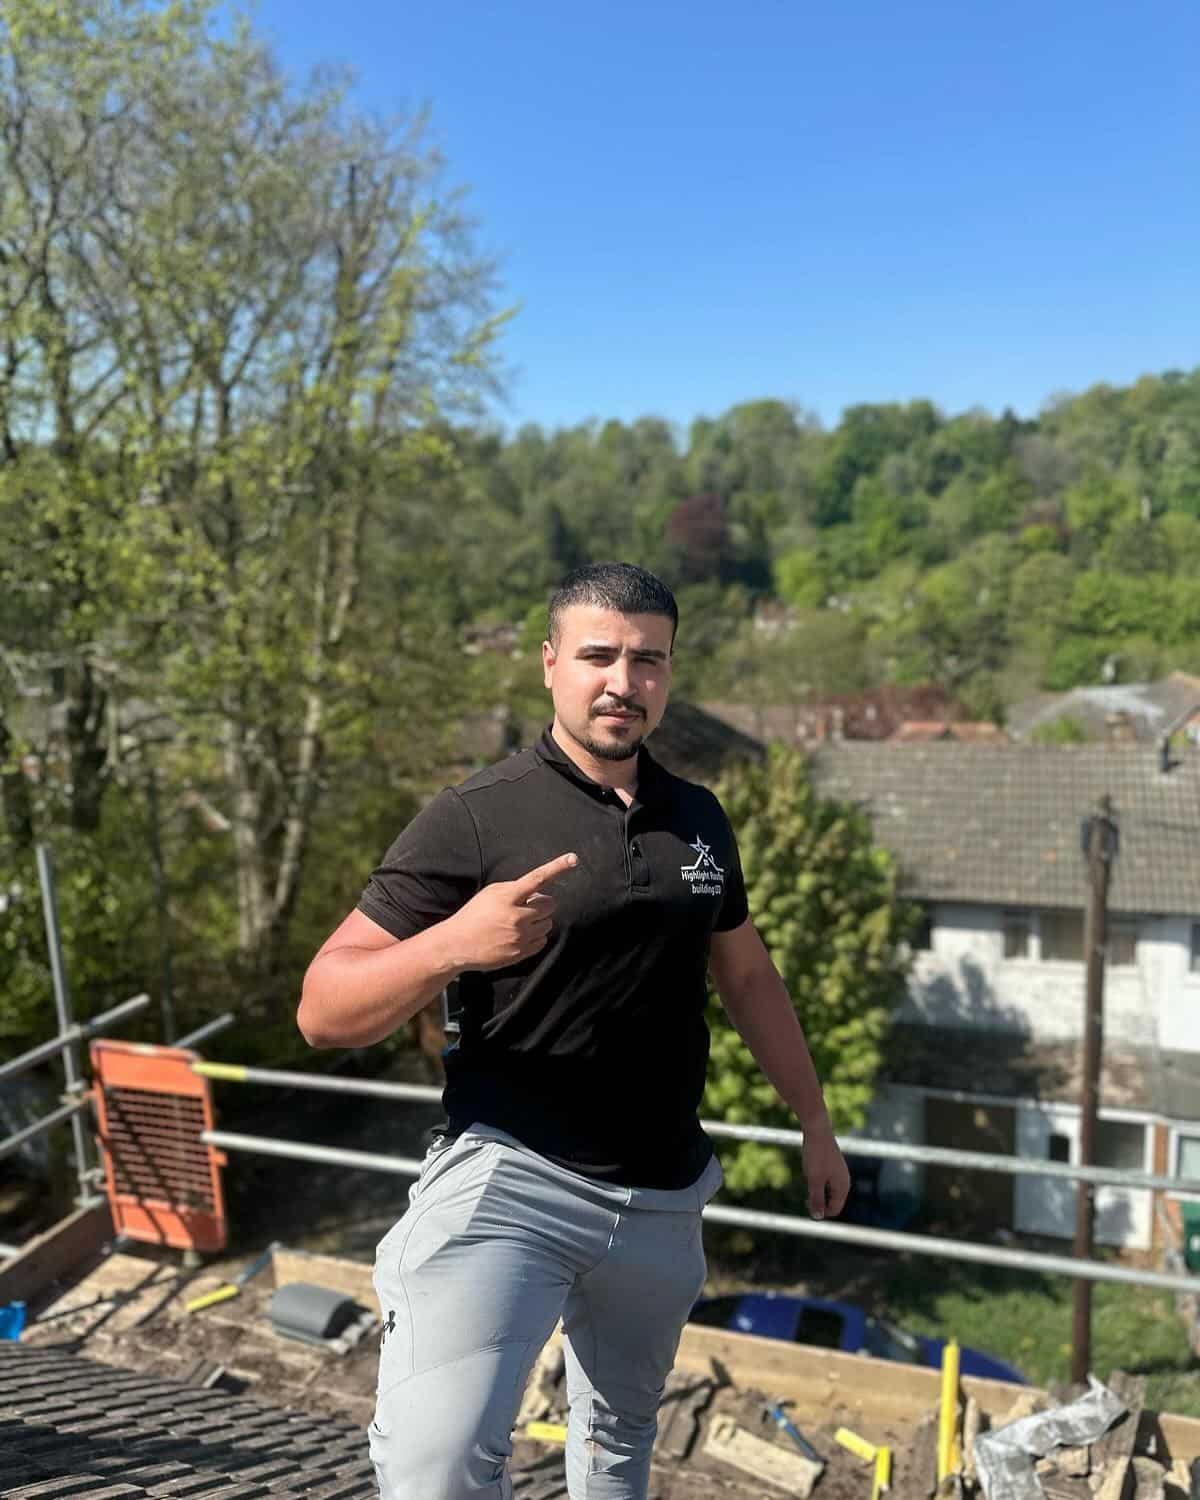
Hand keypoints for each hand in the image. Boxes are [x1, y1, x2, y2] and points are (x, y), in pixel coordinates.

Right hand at [446, 853, 577, 971]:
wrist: (458, 943)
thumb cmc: (475, 914)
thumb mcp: (491, 893)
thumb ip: (515, 890)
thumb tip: (539, 893)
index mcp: (507, 897)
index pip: (537, 878)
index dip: (557, 867)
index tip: (573, 858)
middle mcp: (516, 916)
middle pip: (549, 906)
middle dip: (543, 904)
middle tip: (528, 906)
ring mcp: (519, 936)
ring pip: (547, 924)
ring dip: (539, 921)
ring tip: (520, 922)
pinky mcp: (520, 953)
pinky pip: (542, 942)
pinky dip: (535, 937)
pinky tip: (519, 935)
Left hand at [801, 1118, 850, 1219]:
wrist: (817, 1130)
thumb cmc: (816, 1155)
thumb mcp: (814, 1180)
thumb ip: (816, 1199)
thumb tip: (818, 1218)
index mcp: (843, 1186)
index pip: (834, 1209)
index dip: (820, 1211)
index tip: (806, 1201)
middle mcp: (844, 1181)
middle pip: (832, 1202)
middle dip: (818, 1202)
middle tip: (804, 1193)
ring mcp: (839, 1173)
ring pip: (827, 1191)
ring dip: (816, 1190)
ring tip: (808, 1176)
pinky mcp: (832, 1166)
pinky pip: (825, 1182)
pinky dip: (816, 1181)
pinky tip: (810, 1170)